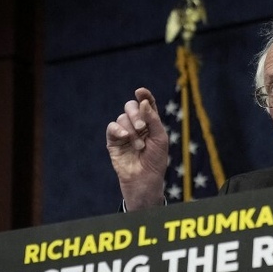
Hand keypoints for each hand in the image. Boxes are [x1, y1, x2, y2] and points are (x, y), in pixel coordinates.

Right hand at [106, 87, 167, 209]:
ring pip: (123, 118)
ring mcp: (124, 132)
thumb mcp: (160, 138)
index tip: (140, 92)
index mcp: (150, 122)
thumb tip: (143, 102)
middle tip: (143, 127)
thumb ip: (153, 119)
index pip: (146, 103)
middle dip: (136, 114)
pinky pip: (112, 127)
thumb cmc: (156, 160)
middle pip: (131, 106)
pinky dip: (118, 129)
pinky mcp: (113, 141)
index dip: (144, 95)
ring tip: (140, 146)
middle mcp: (136, 124)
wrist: (145, 179)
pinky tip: (125, 137)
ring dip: (132, 130)